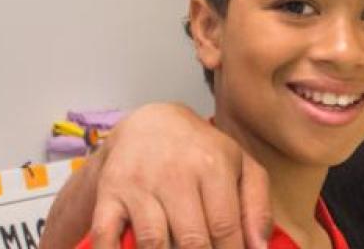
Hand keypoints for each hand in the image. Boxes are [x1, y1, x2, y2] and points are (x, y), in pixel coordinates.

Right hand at [43, 103, 271, 248]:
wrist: (149, 125)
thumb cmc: (203, 153)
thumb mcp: (242, 167)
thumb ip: (257, 207)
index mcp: (213, 167)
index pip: (225, 226)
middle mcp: (174, 174)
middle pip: (192, 240)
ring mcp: (139, 186)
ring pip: (153, 243)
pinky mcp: (109, 195)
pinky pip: (106, 236)